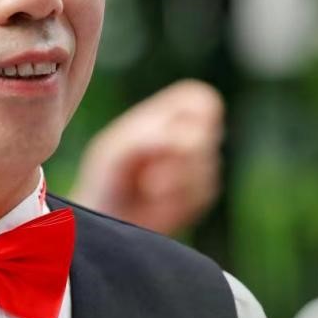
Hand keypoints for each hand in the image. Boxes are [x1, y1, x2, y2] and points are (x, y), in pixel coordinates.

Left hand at [70, 80, 223, 235]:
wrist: (109, 219)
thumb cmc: (106, 179)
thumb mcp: (115, 152)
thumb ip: (146, 136)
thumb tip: (183, 141)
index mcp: (165, 115)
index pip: (201, 98)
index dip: (199, 115)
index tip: (172, 137)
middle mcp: (186, 136)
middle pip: (210, 136)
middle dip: (181, 158)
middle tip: (151, 175)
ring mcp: (196, 165)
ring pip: (209, 168)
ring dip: (175, 183)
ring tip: (148, 190)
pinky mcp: (201, 194)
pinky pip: (206, 194)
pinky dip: (180, 201)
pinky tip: (159, 203)